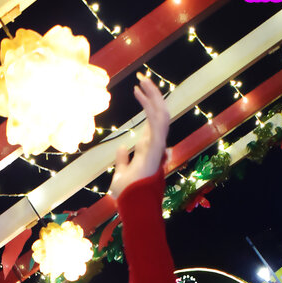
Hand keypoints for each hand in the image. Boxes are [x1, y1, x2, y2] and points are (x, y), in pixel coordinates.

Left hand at [108, 74, 170, 198]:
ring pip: (160, 113)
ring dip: (152, 95)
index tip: (136, 89)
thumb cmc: (128, 194)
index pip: (151, 120)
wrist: (132, 205)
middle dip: (152, 94)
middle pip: (159, 113)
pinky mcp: (155, 148)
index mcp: (148, 148)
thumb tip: (121, 147)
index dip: (147, 103)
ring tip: (142, 79)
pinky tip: (141, 93)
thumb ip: (122, 160)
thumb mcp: (121, 173)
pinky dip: (150, 106)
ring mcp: (157, 146)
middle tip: (142, 76)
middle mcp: (155, 144)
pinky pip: (157, 122)